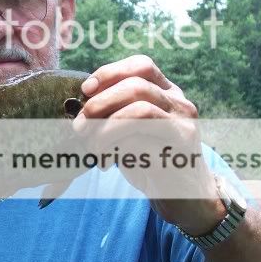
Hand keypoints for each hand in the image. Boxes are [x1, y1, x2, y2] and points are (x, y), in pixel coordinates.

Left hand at [74, 54, 225, 235]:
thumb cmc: (148, 159)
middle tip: (80, 126)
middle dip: (100, 103)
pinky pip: (144, 139)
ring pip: (139, 109)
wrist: (181, 196)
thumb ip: (112, 113)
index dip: (110, 72)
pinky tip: (106, 161)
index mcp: (166, 90)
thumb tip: (77, 108)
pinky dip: (116, 148)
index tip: (85, 90)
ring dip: (105, 128)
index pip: (141, 66)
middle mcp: (179, 101)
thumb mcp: (128, 130)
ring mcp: (184, 122)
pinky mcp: (182, 146)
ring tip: (92, 147)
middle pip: (136, 85)